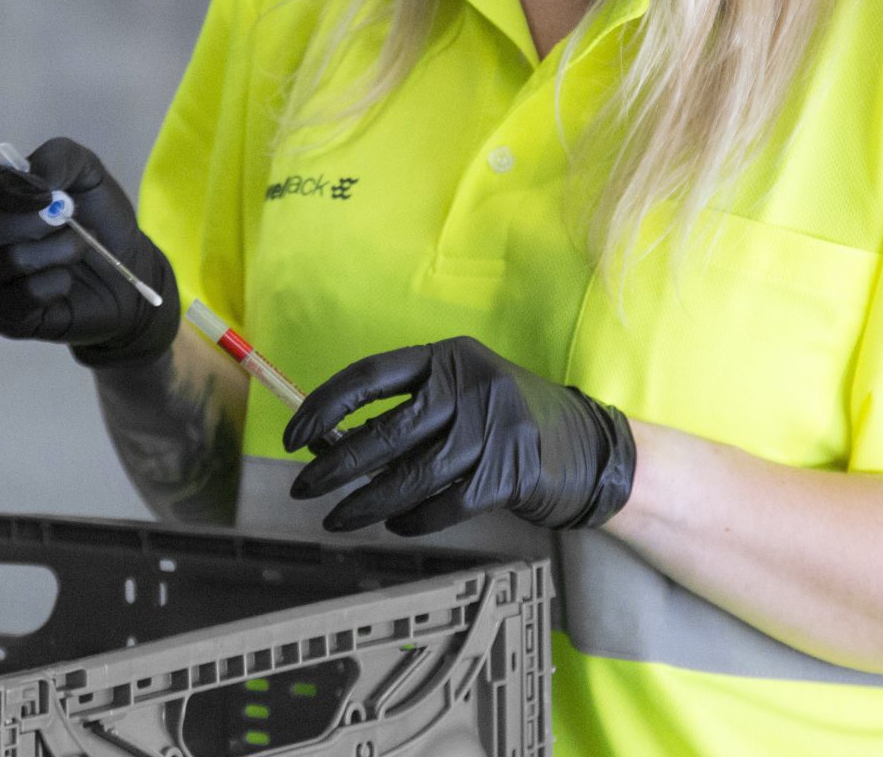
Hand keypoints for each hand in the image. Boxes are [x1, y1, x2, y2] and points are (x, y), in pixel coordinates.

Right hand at [0, 137, 180, 368]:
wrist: (121, 268)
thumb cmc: (93, 214)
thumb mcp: (85, 170)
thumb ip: (58, 157)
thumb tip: (36, 180)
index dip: (7, 188)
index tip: (48, 195)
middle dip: (36, 223)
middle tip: (70, 221)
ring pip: (9, 262)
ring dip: (60, 251)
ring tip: (78, 247)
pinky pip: (25, 297)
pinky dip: (58, 282)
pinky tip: (65, 278)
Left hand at [283, 335, 636, 536]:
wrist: (588, 447)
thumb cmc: (507, 421)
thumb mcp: (462, 395)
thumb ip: (409, 411)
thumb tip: (331, 444)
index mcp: (449, 358)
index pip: (372, 376)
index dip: (326, 405)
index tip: (294, 436)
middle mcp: (470, 386)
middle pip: (387, 432)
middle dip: (336, 465)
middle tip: (303, 487)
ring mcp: (493, 430)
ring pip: (411, 476)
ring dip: (366, 504)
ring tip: (338, 519)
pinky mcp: (509, 473)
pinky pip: (444, 505)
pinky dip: (413, 519)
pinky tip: (395, 524)